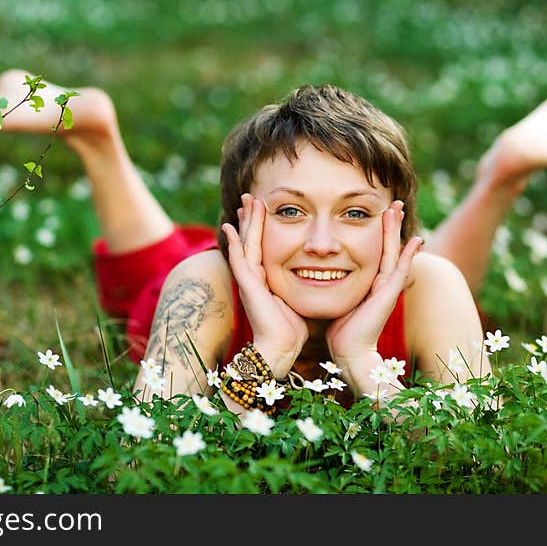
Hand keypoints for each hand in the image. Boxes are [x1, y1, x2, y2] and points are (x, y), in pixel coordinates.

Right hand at [221, 193, 307, 376]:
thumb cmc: (292, 330)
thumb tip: (317, 275)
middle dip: (251, 218)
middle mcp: (254, 277)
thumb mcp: (297, 299)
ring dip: (245, 222)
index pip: (262, 246)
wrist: (281, 349)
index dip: (261, 227)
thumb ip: (301, 285)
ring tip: (244, 202)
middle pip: (251, 240)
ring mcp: (249, 281)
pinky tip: (229, 227)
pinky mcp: (247, 286)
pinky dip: (234, 243)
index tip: (262, 208)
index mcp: (266, 279)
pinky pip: (238, 259)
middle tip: (249, 197)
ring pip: (245, 244)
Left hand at [325, 200, 422, 389]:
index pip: (374, 250)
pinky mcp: (389, 295)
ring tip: (399, 209)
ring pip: (394, 252)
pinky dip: (409, 255)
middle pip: (387, 246)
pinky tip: (417, 240)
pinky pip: (401, 270)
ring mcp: (387, 288)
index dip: (377, 231)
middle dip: (390, 224)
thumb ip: (334, 284)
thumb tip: (319, 271)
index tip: (377, 211)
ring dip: (396, 230)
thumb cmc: (340, 330)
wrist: (349, 352)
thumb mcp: (337, 299)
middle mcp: (381, 282)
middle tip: (395, 202)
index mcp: (369, 281)